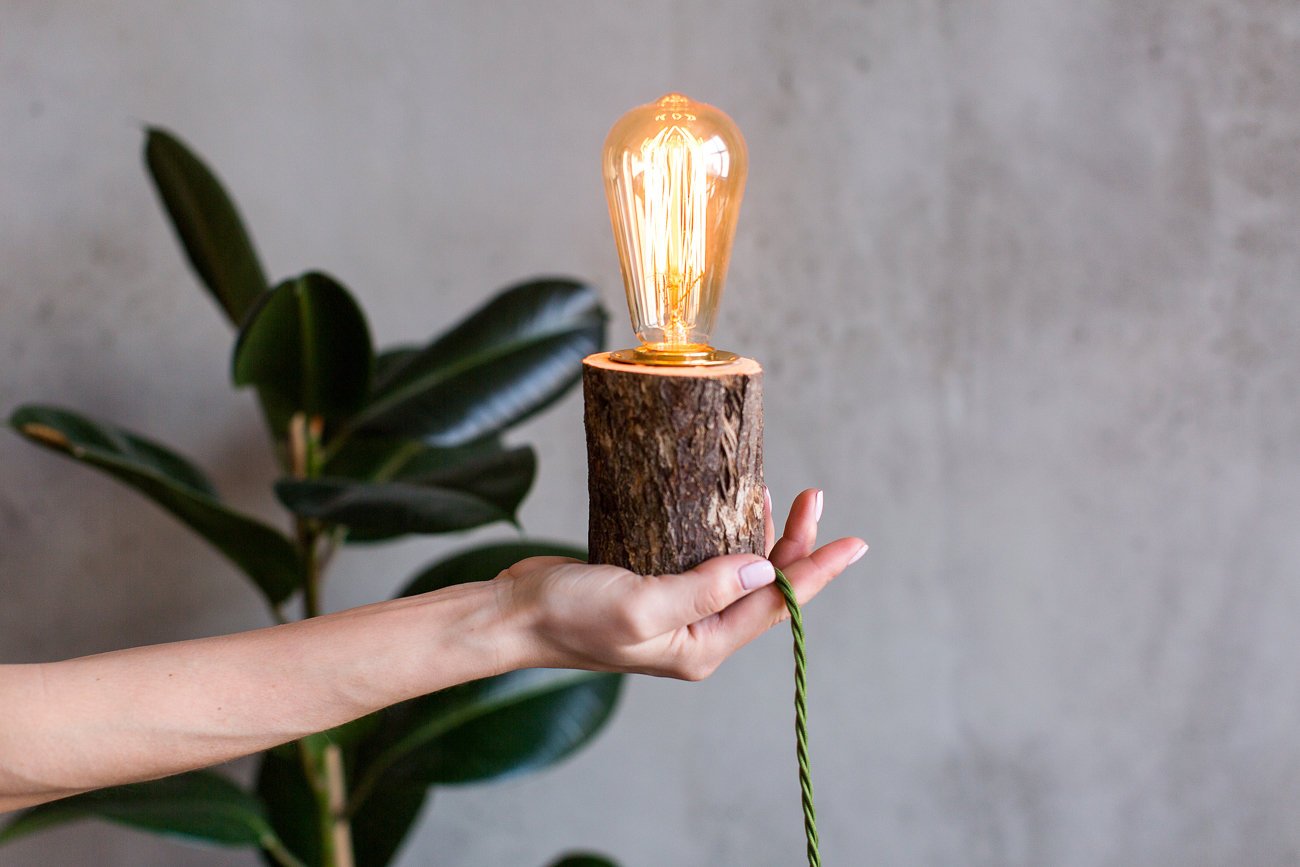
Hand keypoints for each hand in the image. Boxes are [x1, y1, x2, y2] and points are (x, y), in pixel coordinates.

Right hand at [497, 489, 866, 679]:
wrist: (514, 613)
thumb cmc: (569, 615)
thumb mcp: (641, 605)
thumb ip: (704, 590)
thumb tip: (764, 572)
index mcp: (702, 646)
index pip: (776, 606)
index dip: (818, 570)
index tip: (855, 541)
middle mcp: (698, 632)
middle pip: (767, 588)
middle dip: (797, 545)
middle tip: (815, 496)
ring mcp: (679, 610)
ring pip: (743, 572)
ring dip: (766, 536)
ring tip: (785, 495)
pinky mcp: (658, 584)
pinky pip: (710, 559)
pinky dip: (729, 532)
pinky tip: (735, 504)